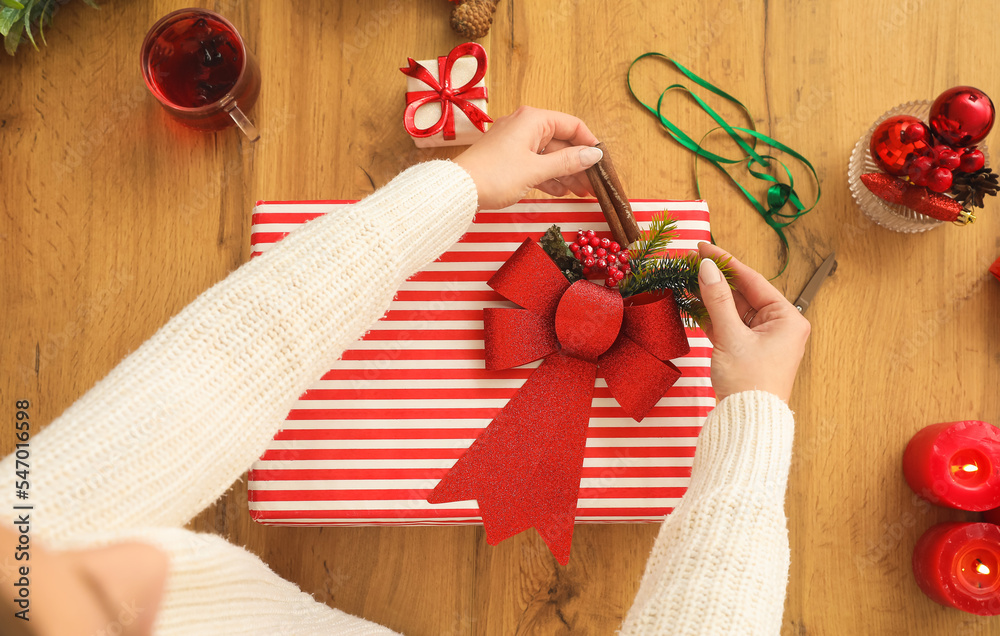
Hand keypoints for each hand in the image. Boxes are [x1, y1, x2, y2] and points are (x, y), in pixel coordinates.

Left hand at [453, 106, 601, 209]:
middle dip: (579, 164)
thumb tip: (593, 154)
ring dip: (566, 173)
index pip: (572, 125)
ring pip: (550, 156)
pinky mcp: (509, 158)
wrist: (460, 189)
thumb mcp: (536, 170)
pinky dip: (549, 177)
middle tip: (594, 185)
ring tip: (581, 193)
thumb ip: (568, 162)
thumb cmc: (495, 175)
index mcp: (533, 120)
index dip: (589, 143)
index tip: (602, 162)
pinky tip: (561, 191)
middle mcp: (526, 126)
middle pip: (562, 142)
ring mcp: (516, 142)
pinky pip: (536, 164)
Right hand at [696, 242, 810, 403]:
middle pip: (743, 293)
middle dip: (715, 280)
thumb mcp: (731, 336)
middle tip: (689, 262)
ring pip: (733, 309)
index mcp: (787, 319)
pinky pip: (729, 325)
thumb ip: (717, 299)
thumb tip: (707, 268)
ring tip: (685, 279)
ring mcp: (763, 338)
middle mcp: (779, 325)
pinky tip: (692, 303)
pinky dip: (711, 316)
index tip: (704, 247)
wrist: (748, 422)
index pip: (753, 280)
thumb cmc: (749, 382)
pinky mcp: (747, 350)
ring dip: (710, 297)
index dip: (726, 262)